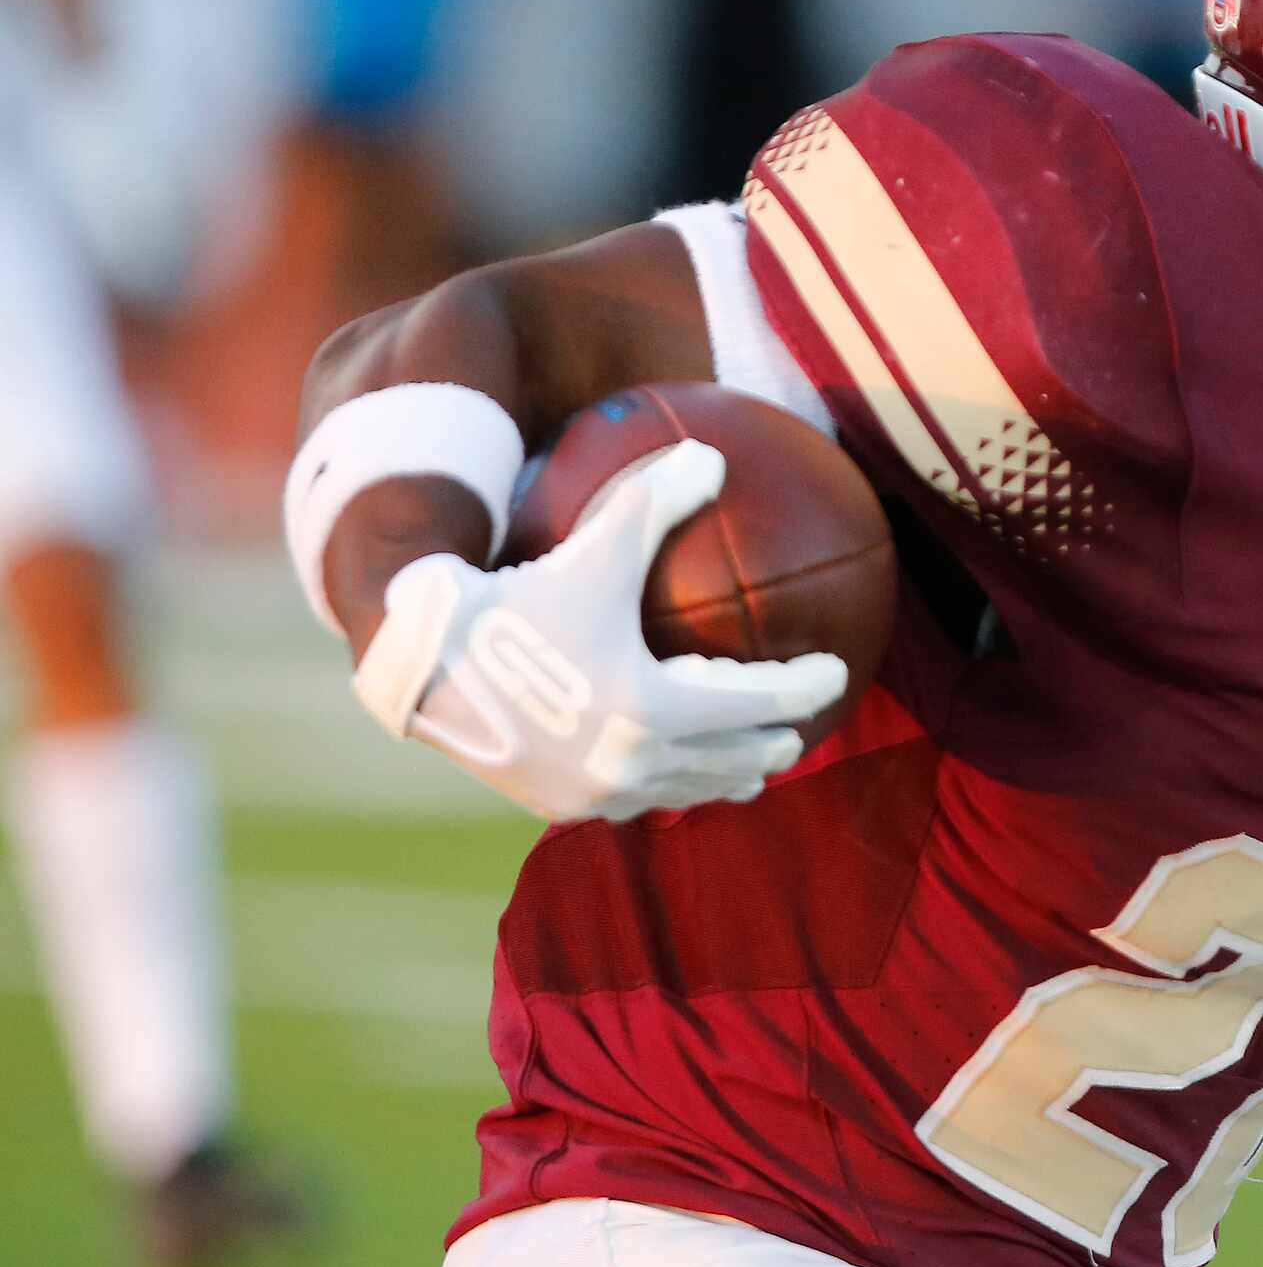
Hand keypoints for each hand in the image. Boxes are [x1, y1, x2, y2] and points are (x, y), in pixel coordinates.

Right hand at [350, 440, 846, 821]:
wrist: (422, 666)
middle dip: (774, 742)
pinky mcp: (565, 808)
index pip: (758, 703)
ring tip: (753, 766)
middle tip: (799, 724)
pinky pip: (640, 802)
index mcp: (653, 708)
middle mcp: (633, 763)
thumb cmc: (514, 601)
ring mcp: (599, 794)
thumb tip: (713, 458)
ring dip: (729, 775)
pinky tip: (676, 777)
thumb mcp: (592, 550)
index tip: (837, 672)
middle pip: (734, 759)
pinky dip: (673, 788)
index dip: (805, 688)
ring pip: (690, 790)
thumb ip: (655, 502)